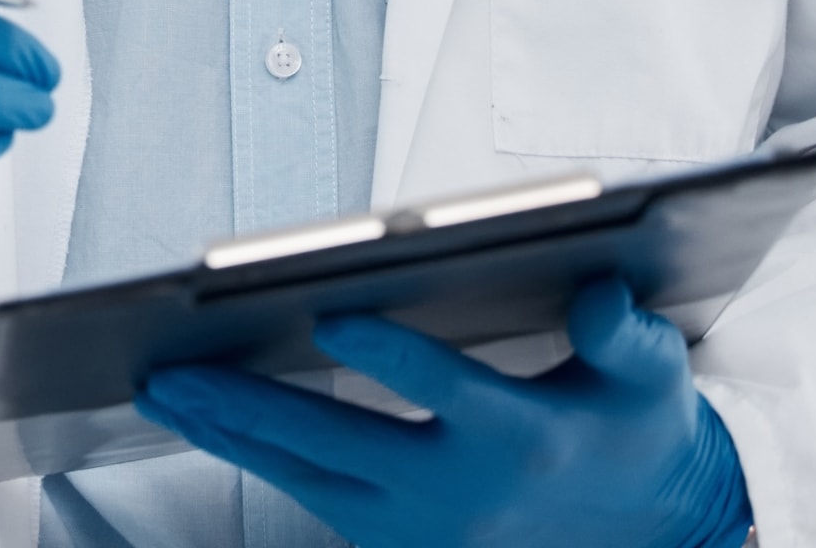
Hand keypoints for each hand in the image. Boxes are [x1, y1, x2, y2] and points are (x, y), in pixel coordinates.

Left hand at [138, 276, 753, 547]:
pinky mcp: (400, 543)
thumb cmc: (635, 431)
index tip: (331, 317)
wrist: (647, 533)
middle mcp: (465, 492)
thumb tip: (598, 292)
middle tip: (177, 373)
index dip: (391, 356)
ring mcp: (426, 528)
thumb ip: (627, 336)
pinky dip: (255, 458)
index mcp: (526, 438)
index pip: (448, 392)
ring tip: (162, 390)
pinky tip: (204, 419)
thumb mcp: (653, 380)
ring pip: (310, 481)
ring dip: (232, 435)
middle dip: (254, 409)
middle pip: (343, 447)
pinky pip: (313, 499)